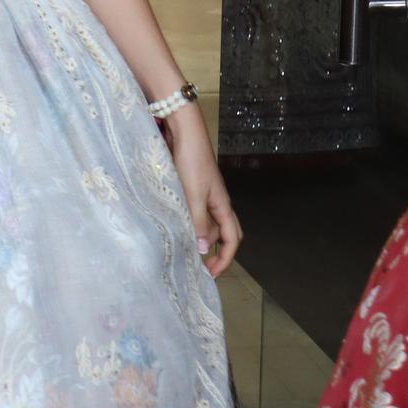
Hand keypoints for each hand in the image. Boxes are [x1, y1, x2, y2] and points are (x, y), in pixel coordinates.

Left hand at [164, 112, 241, 275]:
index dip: (225, 258)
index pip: (232, 239)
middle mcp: (216, 202)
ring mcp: (203, 195)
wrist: (183, 133)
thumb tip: (202, 249)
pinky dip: (188, 223)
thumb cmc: (191, 162)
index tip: (212, 274)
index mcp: (222, 205)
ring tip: (182, 250)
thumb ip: (198, 221)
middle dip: (214, 252)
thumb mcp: (194, 194)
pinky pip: (194, 213)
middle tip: (198, 267)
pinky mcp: (190, 188)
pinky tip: (175, 227)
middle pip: (222, 234)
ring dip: (198, 237)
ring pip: (206, 224)